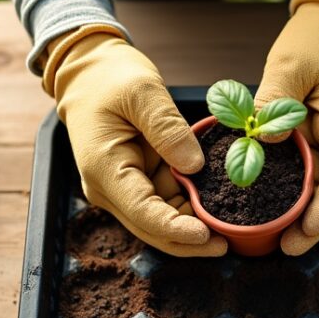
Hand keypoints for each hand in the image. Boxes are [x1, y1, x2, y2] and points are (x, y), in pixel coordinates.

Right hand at [45, 28, 226, 256]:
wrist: (89, 72)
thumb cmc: (109, 77)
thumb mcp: (142, 92)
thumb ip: (168, 129)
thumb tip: (194, 166)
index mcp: (104, 170)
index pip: (144, 212)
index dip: (177, 229)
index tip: (208, 234)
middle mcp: (110, 189)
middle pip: (152, 229)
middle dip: (189, 241)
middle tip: (227, 244)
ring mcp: (122, 189)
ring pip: (161, 222)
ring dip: (192, 226)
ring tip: (229, 225)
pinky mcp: (136, 182)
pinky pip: (165, 203)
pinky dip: (189, 207)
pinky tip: (216, 206)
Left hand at [254, 0, 318, 255]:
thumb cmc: (315, 40)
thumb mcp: (287, 64)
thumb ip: (273, 103)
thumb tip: (261, 142)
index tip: (295, 240)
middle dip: (316, 226)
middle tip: (283, 249)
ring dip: (314, 215)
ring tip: (282, 237)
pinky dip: (312, 195)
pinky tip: (287, 207)